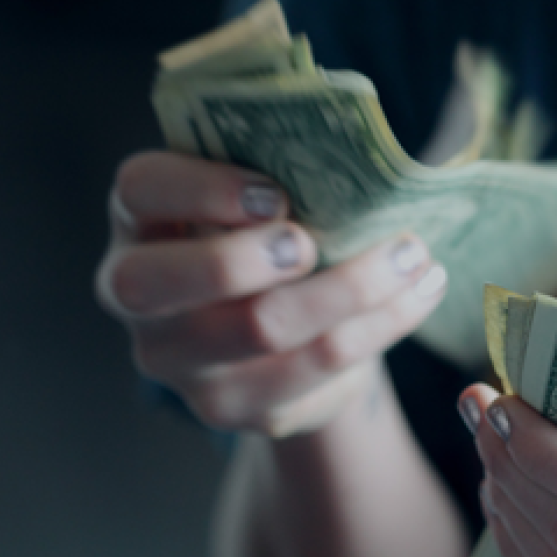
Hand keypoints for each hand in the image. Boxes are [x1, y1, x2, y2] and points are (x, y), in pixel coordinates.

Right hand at [95, 151, 446, 436]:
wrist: (285, 329)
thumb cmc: (269, 234)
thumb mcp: (258, 194)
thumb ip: (276, 167)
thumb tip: (352, 150)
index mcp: (140, 220)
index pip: (140, 190)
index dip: (200, 188)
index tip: (275, 193)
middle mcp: (137, 296)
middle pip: (162, 283)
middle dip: (244, 258)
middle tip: (313, 243)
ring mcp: (180, 362)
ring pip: (259, 329)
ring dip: (350, 288)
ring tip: (413, 256)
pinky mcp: (234, 407)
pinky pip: (314, 370)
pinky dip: (379, 326)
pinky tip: (418, 294)